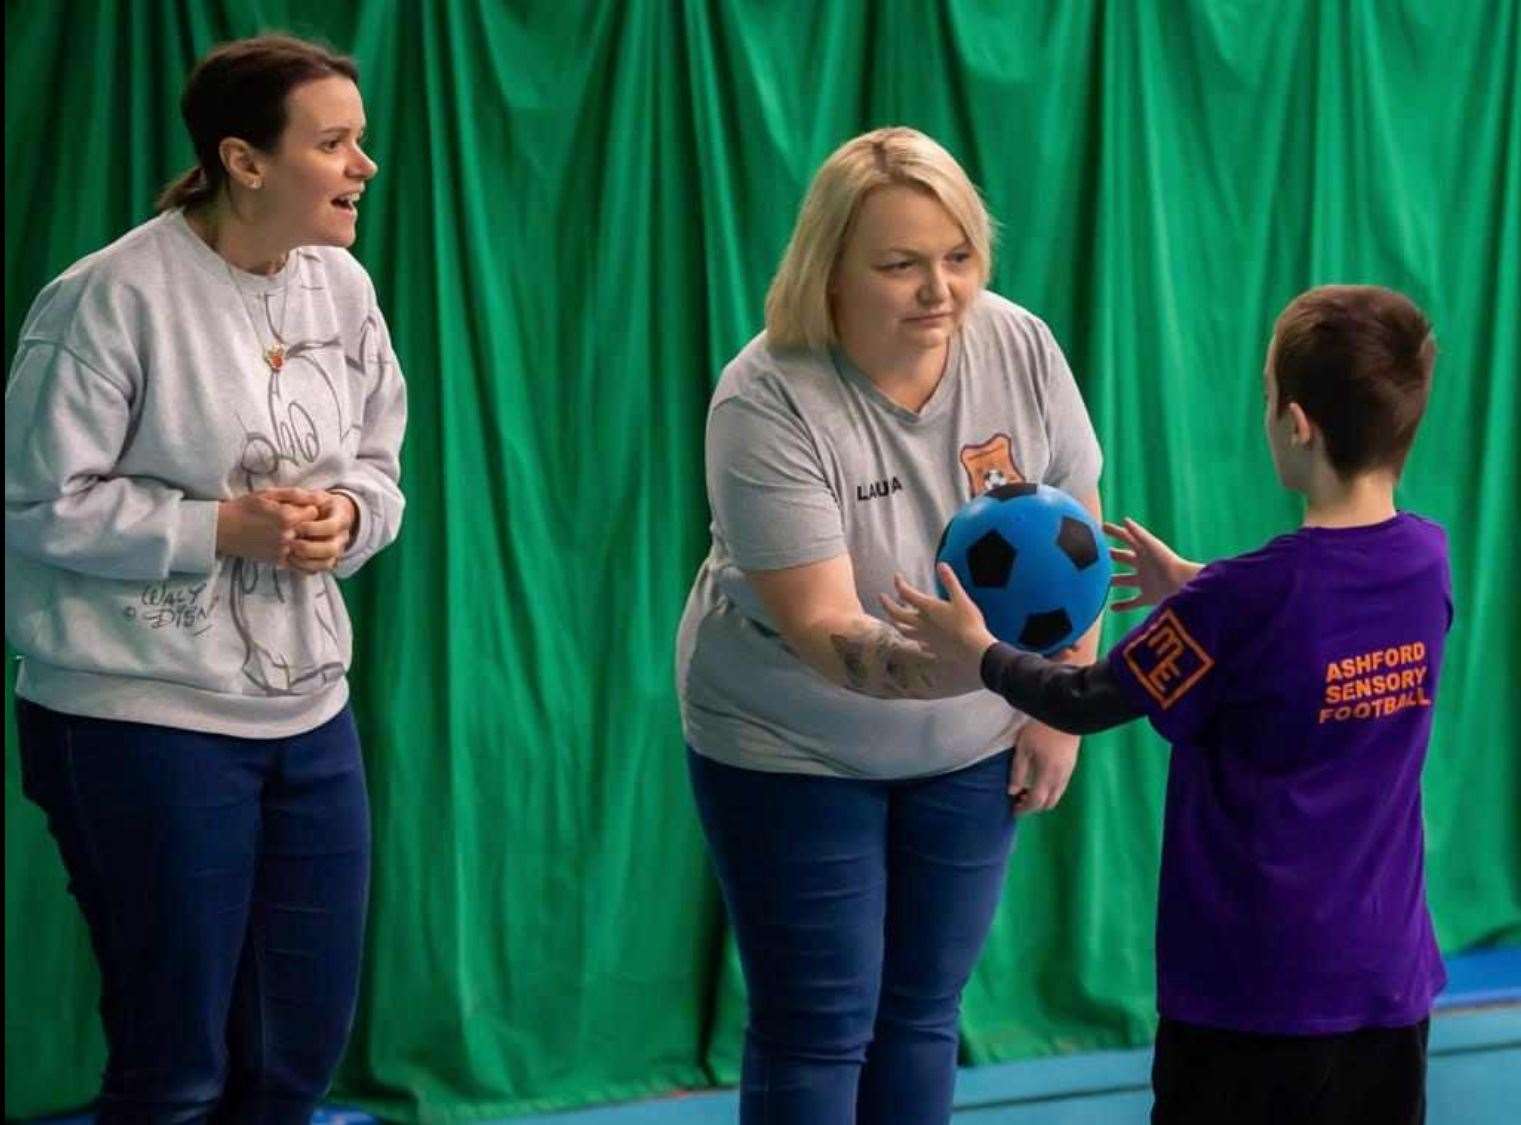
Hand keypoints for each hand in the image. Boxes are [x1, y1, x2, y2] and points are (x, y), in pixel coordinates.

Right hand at [215, 492, 319, 565]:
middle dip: (309, 523)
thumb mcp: (268, 494)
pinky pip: (299, 559)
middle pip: (313, 530)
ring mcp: (283, 551)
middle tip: (299, 518)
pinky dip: (298, 551)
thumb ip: (295, 494)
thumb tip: (321, 496)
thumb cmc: (245, 507)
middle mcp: (288, 536)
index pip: (314, 512)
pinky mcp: (278, 561)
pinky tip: (290, 542)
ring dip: (305, 538)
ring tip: (295, 530)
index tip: (302, 507)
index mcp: (287, 517)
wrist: (222, 529)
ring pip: (308, 545)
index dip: (309, 508)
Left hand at [264, 489, 356, 573]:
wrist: (324, 514)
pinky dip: (305, 567)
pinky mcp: (328, 560)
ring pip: (327, 562)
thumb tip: (309, 501)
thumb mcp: (311, 495)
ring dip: (307, 561)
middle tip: (291, 543)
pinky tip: (291, 560)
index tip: (297, 526)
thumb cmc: (315, 504)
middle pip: (332, 549)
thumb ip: (305, 495)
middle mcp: (342, 536)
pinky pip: (320, 569)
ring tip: (290, 554)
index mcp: (341, 517)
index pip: (332, 527)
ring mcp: (337, 550)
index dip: (314, 528)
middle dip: (309, 548)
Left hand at [879, 563, 996, 694]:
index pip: (906, 593)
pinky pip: (919, 644)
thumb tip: (941, 565)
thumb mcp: (961, 598)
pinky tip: (918, 641)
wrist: (973, 649)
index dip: (899, 583)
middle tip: (882, 597)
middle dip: (887, 604)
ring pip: (903, 630)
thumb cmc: (968, 622)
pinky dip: (915, 640)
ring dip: (896, 623)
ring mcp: (925, 638)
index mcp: (927, 608)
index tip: (897, 577)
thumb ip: (950, 581)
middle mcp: (921, 623)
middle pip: (897, 614)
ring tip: (892, 619)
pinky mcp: (932, 649)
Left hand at [1009, 721, 1079, 812]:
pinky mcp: (1072, 766)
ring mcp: (1068, 772)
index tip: (1014, 810)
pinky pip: (1061, 786)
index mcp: (1047, 776)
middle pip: (1049, 803)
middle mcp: (1060, 778)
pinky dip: (1050, 791)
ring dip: (1043, 798)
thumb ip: (1018, 772)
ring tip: (1027, 790)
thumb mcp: (1023, 749)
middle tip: (1019, 801)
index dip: (1024, 809)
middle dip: (1034, 806)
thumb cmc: (1040, 730)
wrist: (1064, 714)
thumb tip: (1012, 791)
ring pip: (1057, 795)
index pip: (1036, 801)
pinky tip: (1040, 781)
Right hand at [1105, 518, 1202, 611]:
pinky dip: (1123, 606)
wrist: (1183, 585)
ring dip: (1113, 581)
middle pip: (1123, 559)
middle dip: (1111, 556)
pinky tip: (1112, 607)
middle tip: (1095, 555)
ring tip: (1100, 582)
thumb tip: (1124, 520)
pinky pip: (1133, 602)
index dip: (1115, 532)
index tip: (1100, 527)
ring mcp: (1145, 582)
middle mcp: (1143, 566)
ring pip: (1125, 580)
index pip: (1126, 539)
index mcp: (1144, 552)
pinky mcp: (1148, 598)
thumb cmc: (1167, 562)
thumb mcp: (1151, 546)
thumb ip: (1138, 533)